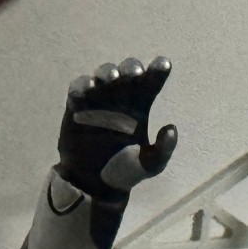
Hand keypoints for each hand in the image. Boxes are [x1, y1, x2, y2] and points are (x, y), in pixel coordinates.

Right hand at [57, 57, 177, 200]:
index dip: (158, 70)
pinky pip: (78, 89)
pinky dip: (81, 85)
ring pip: (103, 74)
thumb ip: (163, 150)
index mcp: (141, 106)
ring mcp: (98, 99)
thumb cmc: (124, 172)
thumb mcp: (150, 166)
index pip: (152, 82)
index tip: (163, 65)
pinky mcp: (77, 106)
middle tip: (134, 74)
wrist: (93, 184)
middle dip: (131, 67)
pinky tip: (86, 89)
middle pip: (127, 71)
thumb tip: (171, 128)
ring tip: (110, 78)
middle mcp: (121, 97)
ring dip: (107, 71)